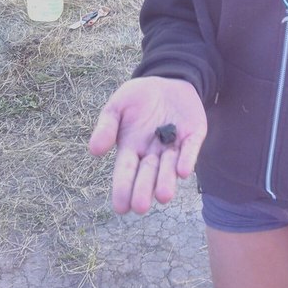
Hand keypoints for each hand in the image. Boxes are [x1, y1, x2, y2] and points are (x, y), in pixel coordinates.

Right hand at [88, 77, 206, 214]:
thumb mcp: (117, 106)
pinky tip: (182, 171)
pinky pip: (190, 150)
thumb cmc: (138, 97)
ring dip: (166, 181)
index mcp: (131, 149)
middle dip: (143, 190)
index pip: (125, 172)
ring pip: (169, 168)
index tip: (120, 207)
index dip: (122, 189)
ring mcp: (174, 146)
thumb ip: (106, 126)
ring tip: (163, 195)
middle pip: (147, 175)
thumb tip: (94, 150)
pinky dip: (187, 159)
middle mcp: (153, 154)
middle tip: (141, 206)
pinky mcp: (193, 136)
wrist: (167, 80)